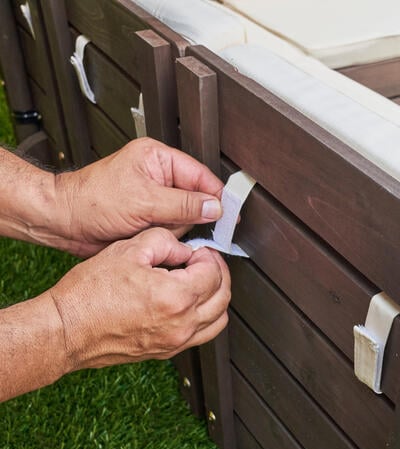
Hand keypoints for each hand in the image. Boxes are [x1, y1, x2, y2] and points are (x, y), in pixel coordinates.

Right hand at [49, 228, 229, 370]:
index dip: (208, 256)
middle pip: (223, 296)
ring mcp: (176, 341)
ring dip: (216, 298)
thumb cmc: (89, 294)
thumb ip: (165, 242)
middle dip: (218, 274)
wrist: (67, 329)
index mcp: (176, 297)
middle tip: (204, 262)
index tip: (197, 251)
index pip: (213, 273)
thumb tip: (184, 249)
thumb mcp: (127, 250)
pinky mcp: (167, 352)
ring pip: (218, 320)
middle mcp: (181, 324)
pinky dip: (206, 318)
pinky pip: (202, 336)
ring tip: (201, 283)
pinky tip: (191, 304)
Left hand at [53, 138, 223, 255]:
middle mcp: (159, 176)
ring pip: (185, 218)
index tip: (230, 215)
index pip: (201, 176)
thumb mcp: (144, 201)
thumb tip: (213, 207)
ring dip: (172, 228)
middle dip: (185, 216)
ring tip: (148, 225)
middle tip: (167, 220)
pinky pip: (172, 230)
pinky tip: (147, 233)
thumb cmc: (92, 202)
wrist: (65, 223)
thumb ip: (183, 205)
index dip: (216, 196)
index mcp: (158, 159)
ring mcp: (156, 198)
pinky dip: (164, 235)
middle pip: (196, 199)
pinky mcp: (151, 217)